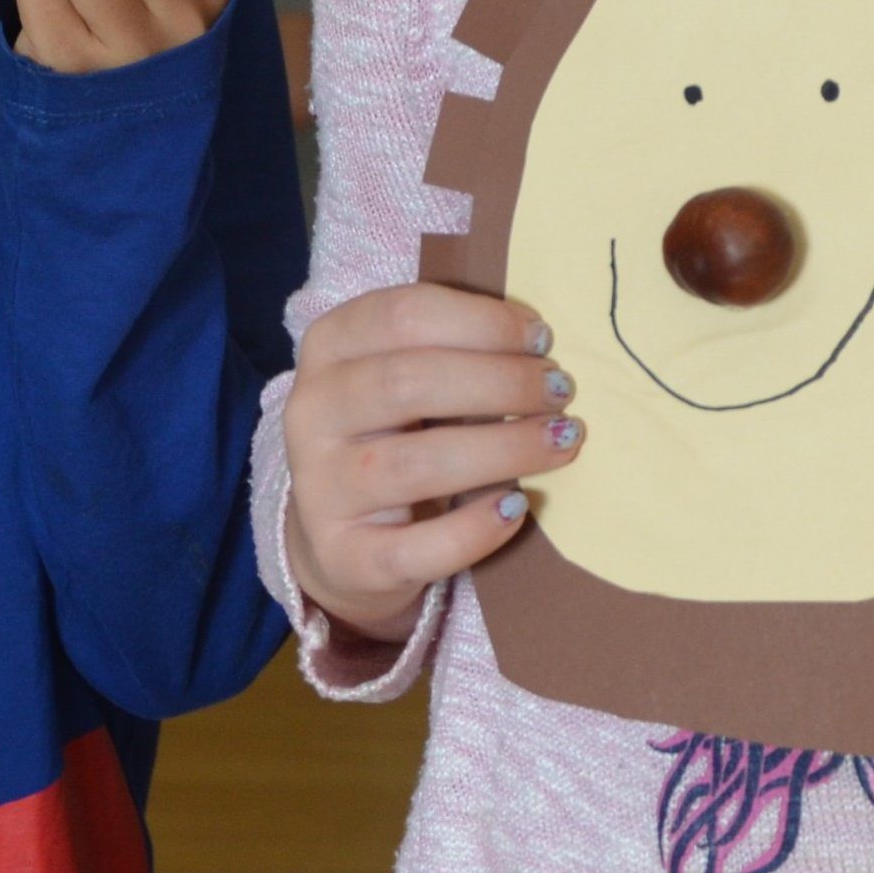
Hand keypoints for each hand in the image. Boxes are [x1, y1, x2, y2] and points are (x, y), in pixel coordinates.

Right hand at [281, 284, 577, 643]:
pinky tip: (517, 507)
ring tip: (562, 440)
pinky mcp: (346, 557)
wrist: (340, 537)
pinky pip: (418, 547)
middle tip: (561, 390)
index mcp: (328, 347)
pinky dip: (476, 528)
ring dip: (506, 448)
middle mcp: (311, 412)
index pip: (403, 315)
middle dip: (502, 381)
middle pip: (410, 382)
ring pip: (418, 463)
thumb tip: (538, 344)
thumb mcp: (401, 377)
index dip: (482, 321)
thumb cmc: (392, 435)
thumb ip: (451, 350)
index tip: (542, 337)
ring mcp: (321, 489)